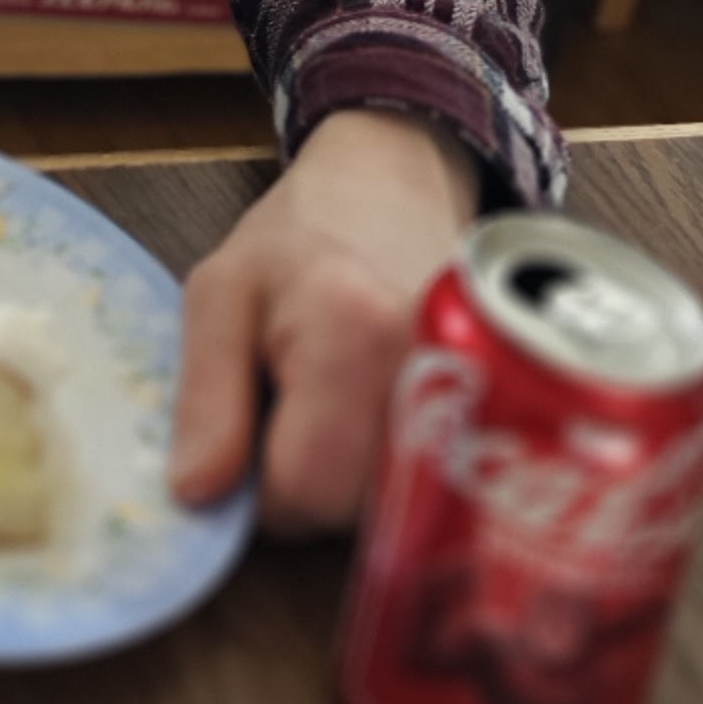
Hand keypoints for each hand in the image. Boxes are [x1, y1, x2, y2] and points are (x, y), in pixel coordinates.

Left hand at [169, 109, 481, 533]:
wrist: (395, 190)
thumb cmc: (296, 240)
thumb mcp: (219, 296)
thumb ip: (205, 399)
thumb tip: (197, 501)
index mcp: (351, 334)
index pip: (305, 490)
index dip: (262, 489)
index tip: (253, 434)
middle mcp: (431, 370)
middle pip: (361, 512)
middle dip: (314, 487)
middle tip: (296, 408)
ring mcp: (484, 395)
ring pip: (403, 511)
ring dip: (358, 484)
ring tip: (340, 406)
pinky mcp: (505, 412)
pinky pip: (441, 489)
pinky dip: (401, 476)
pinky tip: (381, 420)